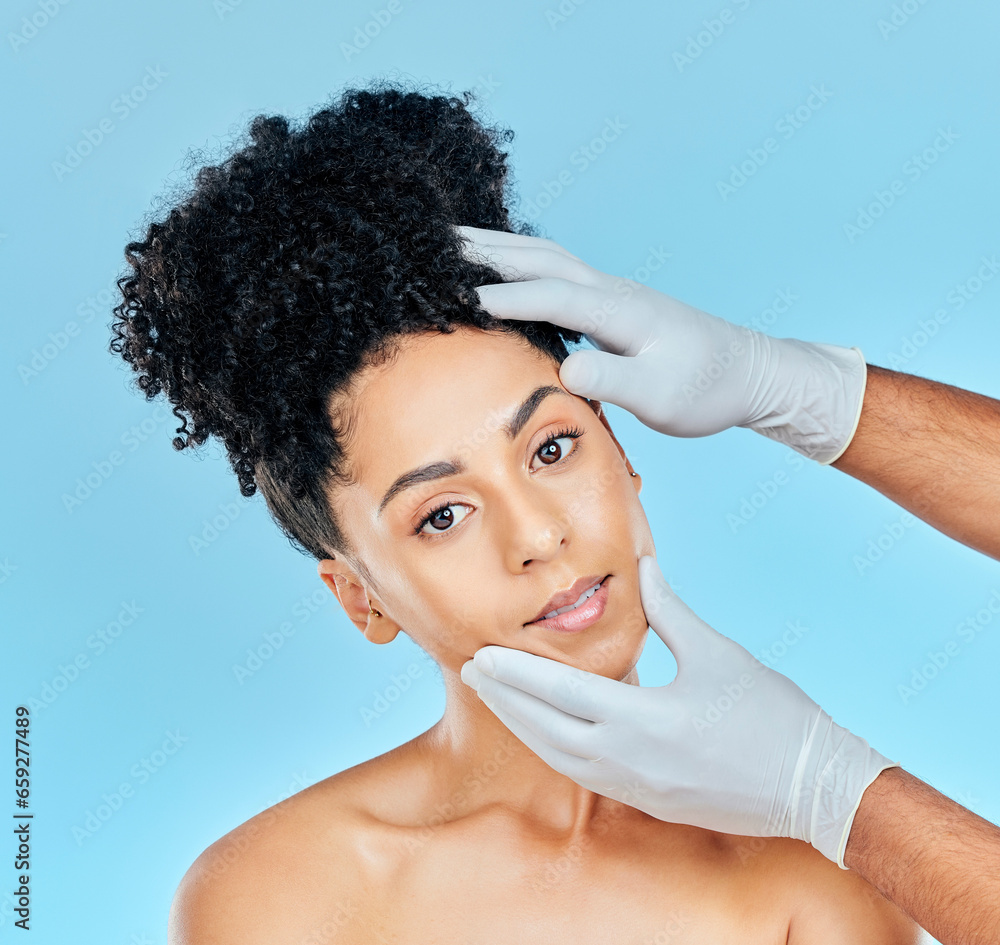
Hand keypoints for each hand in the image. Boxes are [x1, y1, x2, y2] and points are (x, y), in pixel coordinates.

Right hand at [456, 225, 865, 463]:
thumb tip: (566, 371)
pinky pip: (554, 272)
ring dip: (500, 249)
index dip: (503, 298)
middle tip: (432, 244)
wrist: (746, 373)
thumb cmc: (706, 389)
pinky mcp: (610, 304)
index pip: (551, 297)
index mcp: (621, 312)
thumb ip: (616, 383)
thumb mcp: (663, 399)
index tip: (456, 301)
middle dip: (486, 251)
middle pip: (539, 258)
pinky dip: (519, 264)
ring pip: (545, 257)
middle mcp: (611, 291)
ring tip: (454, 245)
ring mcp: (611, 292)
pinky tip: (503, 271)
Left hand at [460, 554, 898, 867]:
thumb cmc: (772, 716)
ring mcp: (636, 787)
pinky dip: (555, 748)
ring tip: (500, 699)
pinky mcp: (647, 801)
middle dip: (505, 701)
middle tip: (473, 674)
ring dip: (524, 727)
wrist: (814, 787)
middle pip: (545, 730)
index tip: (480, 657)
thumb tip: (643, 568)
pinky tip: (546, 730)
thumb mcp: (717, 654)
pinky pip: (583, 774)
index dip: (514, 674)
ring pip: (559, 757)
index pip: (558, 694)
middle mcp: (630, 761)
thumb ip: (668, 612)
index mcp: (645, 720)